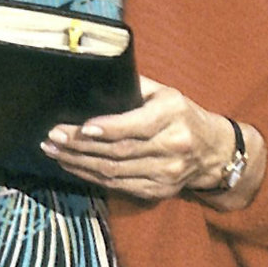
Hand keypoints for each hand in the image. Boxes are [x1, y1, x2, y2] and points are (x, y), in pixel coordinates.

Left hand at [41, 76, 262, 207]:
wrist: (214, 152)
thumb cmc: (182, 114)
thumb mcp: (166, 93)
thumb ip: (134, 86)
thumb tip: (95, 75)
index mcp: (174, 114)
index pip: (138, 125)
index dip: (109, 129)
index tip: (82, 127)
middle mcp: (172, 145)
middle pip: (119, 150)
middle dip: (81, 145)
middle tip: (53, 137)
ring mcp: (166, 173)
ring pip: (114, 171)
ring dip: (79, 162)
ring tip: (54, 151)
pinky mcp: (158, 191)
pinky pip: (117, 186)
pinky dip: (90, 176)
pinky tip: (72, 165)